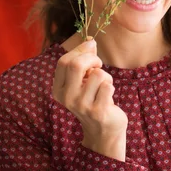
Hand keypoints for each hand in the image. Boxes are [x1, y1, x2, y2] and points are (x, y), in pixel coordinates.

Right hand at [52, 38, 127, 160]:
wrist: (103, 130)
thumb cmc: (93, 99)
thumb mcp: (84, 80)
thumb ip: (85, 60)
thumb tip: (90, 41)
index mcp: (59, 89)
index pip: (64, 61)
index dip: (80, 51)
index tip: (91, 49)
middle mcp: (67, 98)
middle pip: (76, 65)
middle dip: (93, 59)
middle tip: (99, 65)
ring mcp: (81, 105)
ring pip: (98, 74)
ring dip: (105, 76)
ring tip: (103, 86)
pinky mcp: (97, 111)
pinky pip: (108, 86)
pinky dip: (111, 86)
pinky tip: (108, 97)